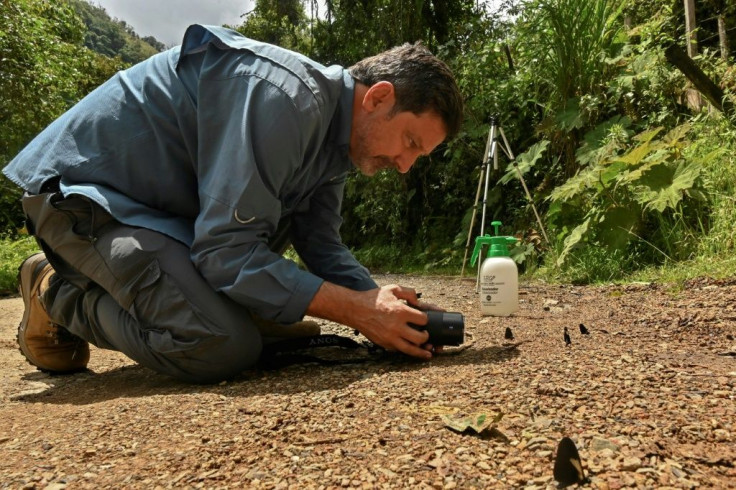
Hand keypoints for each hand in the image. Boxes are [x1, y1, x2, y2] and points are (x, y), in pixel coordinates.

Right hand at [307, 282, 434, 358]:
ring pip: (411, 350)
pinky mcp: (384, 344)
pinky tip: (411, 349)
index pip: (423, 320)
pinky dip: (406, 350)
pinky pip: (399, 350)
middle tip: (425, 334)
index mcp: (400, 312)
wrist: (355, 309)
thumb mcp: (393, 289)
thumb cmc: (374, 298)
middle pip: (420, 338)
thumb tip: (418, 302)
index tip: (423, 319)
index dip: (425, 319)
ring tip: (427, 352)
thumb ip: (409, 292)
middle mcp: (396, 326)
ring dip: (421, 351)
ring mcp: (390, 337)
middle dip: (426, 337)